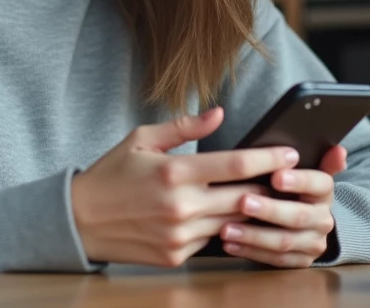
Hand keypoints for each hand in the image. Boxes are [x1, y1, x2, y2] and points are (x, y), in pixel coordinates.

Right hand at [71, 107, 301, 266]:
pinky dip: (222, 228)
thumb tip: (219, 114)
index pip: (235, 165)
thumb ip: (184, 127)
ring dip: (251, 211)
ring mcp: (180, 235)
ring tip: (269, 197)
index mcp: (174, 172)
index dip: (267, 159)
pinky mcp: (176, 256)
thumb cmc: (111, 174)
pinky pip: (211, 240)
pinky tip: (229, 217)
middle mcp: (181, 206)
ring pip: (233, 223)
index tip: (289, 153)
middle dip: (270, 188)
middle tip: (290, 178)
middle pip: (244, 197)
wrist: (79, 220)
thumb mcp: (141, 139)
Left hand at [216, 145, 347, 267]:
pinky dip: (251, 253)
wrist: (307, 222)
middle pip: (298, 216)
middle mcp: (324, 219)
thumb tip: (339, 150)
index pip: (319, 184)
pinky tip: (230, 245)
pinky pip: (276, 260)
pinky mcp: (301, 262)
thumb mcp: (304, 170)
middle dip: (270, 209)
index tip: (275, 176)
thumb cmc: (294, 188)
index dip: (298, 181)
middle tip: (243, 202)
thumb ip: (319, 159)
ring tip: (226, 229)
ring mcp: (313, 243)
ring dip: (253, 236)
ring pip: (284, 242)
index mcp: (324, 192)